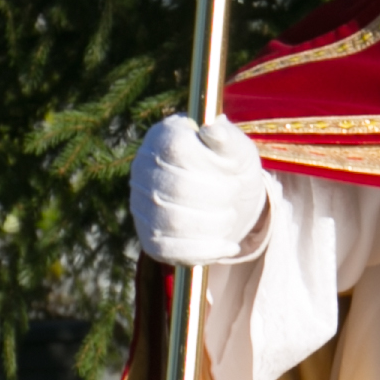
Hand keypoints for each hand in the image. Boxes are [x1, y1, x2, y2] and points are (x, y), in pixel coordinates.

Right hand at [131, 113, 270, 264]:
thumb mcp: (238, 149)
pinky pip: (169, 251)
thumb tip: (213, 129)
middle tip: (234, 194)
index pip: (177, 149)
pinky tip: (227, 245)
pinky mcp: (148, 237)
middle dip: (216, 197)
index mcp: (162, 137)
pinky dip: (205, 251)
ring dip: (214, 224)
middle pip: (177, 189)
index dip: (208, 165)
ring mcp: (140, 204)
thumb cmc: (231, 168)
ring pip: (173, 222)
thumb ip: (228, 138)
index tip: (230, 171)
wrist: (231, 202)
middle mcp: (143, 169)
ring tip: (230, 216)